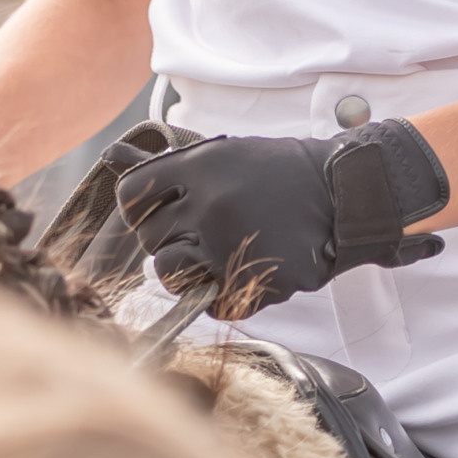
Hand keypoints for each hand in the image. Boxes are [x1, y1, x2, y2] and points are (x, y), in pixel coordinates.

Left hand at [110, 118, 448, 308]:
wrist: (345, 193)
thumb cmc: (280, 171)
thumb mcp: (225, 153)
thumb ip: (168, 166)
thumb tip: (112, 158)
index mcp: (202, 167)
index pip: (132, 194)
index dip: (136, 207)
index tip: (152, 212)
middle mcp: (212, 205)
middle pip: (149, 238)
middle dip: (166, 239)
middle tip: (196, 233)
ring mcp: (234, 245)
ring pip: (170, 274)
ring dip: (184, 272)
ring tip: (208, 259)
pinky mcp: (259, 279)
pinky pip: (213, 304)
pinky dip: (222, 297)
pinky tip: (239, 274)